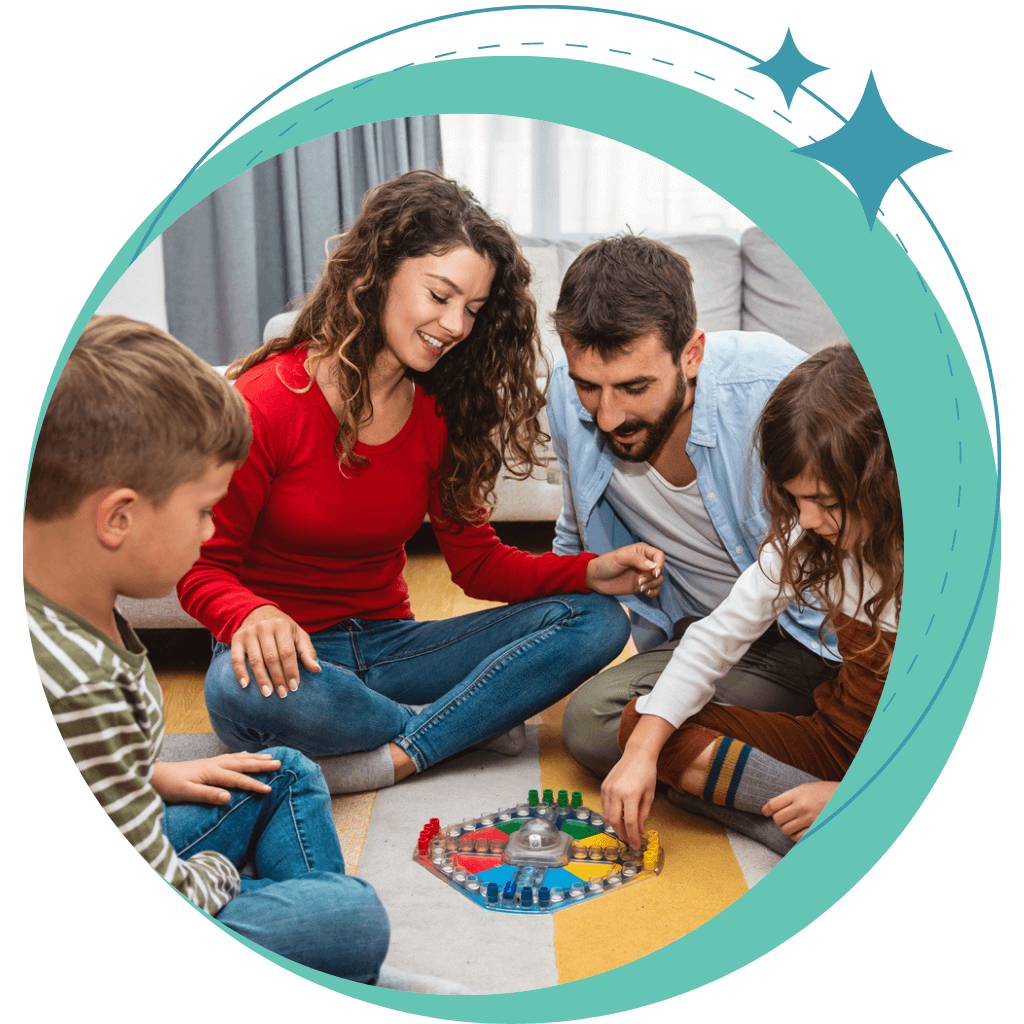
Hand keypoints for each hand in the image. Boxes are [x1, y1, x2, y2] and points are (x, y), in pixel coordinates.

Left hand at [152, 752, 281, 804]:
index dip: (254, 784)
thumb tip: (229, 796)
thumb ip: (208, 794)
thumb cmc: (169, 786)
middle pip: (243, 763)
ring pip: (239, 758)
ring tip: (270, 756)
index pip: (238, 779)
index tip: (269, 789)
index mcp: (212, 772)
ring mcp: (212, 762)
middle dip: (261, 764)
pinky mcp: (208, 763)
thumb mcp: (186, 793)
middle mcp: (215, 764)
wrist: (155, 775)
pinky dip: (243, 755)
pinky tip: (247, 754)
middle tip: (279, 763)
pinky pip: (231, 757)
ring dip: (255, 758)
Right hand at [231, 605, 320, 697]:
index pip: (287, 652)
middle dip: (278, 678)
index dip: (291, 670)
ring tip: (268, 693)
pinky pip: (236, 658)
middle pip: (271, 658)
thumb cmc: (283, 628)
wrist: (259, 612)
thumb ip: (307, 652)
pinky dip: (240, 672)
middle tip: (283, 693)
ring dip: (261, 679)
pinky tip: (246, 685)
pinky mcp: (236, 639)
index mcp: (282, 626)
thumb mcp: (298, 635)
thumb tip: (317, 669)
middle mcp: (264, 627)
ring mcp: (249, 633)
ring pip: (255, 660)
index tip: (294, 686)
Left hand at [585, 543, 664, 597]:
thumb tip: (653, 567)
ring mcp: (643, 575)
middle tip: (639, 580)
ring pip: (658, 580)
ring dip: (652, 585)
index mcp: (641, 551)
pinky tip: (644, 592)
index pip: (659, 556)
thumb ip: (637, 560)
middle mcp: (645, 563)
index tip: (654, 573)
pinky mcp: (640, 586)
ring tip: (639, 586)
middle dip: (653, 577)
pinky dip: (653, 592)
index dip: (660, 564)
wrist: (595, 578)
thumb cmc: (606, 564)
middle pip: (660, 569)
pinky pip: (654, 590)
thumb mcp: (620, 558)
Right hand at [601, 749, 657, 848]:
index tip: (636, 845)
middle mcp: (616, 791)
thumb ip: (643, 814)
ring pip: (606, 815)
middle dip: (621, 833)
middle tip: (629, 839)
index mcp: (630, 794)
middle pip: (614, 821)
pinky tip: (618, 815)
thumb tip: (639, 831)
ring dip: (615, 825)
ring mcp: (608, 788)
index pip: (629, 822)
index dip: (633, 836)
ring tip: (624, 828)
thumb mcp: (650, 795)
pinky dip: (610, 814)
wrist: (637, 754)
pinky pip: (604, 805)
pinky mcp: (604, 786)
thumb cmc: (647, 773)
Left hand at [762, 780, 839, 840]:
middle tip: (784, 817)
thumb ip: (790, 797)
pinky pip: (798, 838)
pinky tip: (800, 830)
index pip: (774, 804)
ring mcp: (810, 820)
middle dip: (778, 819)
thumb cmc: (826, 792)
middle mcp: (802, 807)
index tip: (765, 812)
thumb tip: (771, 807)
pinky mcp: (817, 829)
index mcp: (798, 793)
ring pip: (786, 830)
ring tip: (793, 823)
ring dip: (787, 828)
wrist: (848, 797)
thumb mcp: (806, 788)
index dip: (766, 809)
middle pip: (778, 819)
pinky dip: (796, 836)